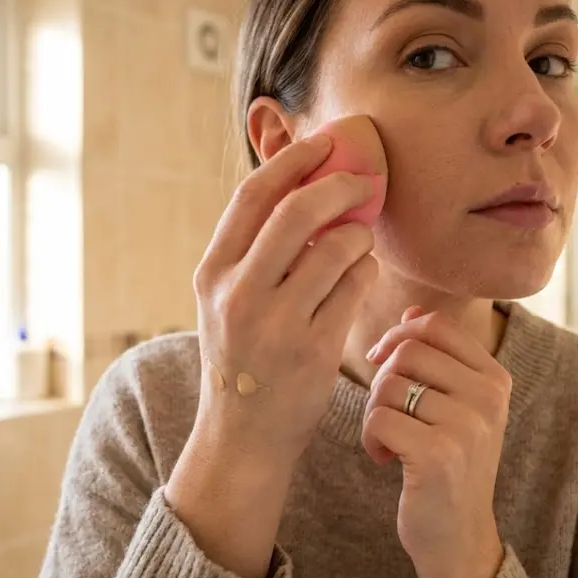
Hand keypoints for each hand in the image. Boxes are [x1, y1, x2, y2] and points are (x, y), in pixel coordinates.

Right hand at [165, 134, 378, 577]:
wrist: (242, 436)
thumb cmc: (242, 358)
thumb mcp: (225, 301)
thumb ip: (254, 250)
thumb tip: (307, 187)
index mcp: (212, 273)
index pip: (253, 196)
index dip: (293, 160)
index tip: (324, 141)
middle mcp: (238, 294)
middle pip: (298, 210)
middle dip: (340, 185)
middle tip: (364, 181)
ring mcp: (276, 324)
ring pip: (336, 247)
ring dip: (359, 234)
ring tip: (359, 241)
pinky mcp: (314, 350)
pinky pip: (356, 286)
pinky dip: (366, 270)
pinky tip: (361, 275)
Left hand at [362, 307, 509, 577]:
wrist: (459, 535)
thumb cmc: (450, 464)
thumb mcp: (457, 406)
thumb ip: (438, 358)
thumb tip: (412, 311)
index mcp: (495, 378)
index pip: (436, 325)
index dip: (399, 334)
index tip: (383, 361)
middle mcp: (488, 397)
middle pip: (407, 351)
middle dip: (382, 378)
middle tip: (385, 412)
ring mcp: (467, 425)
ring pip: (389, 385)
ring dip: (373, 413)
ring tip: (386, 439)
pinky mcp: (438, 453)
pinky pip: (379, 418)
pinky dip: (370, 438)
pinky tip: (385, 459)